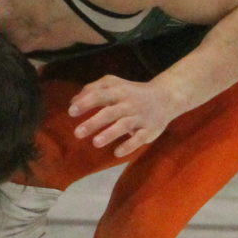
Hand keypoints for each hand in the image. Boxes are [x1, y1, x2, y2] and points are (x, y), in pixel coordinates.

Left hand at [69, 75, 188, 156]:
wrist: (166, 97)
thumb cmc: (132, 92)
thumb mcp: (114, 84)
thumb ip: (93, 90)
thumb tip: (73, 102)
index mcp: (119, 91)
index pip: (100, 95)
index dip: (85, 103)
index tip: (71, 112)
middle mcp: (129, 104)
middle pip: (110, 112)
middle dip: (93, 122)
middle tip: (77, 133)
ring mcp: (140, 117)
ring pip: (124, 125)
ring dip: (109, 134)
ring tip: (95, 143)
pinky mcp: (150, 130)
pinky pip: (139, 138)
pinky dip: (129, 145)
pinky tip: (117, 152)